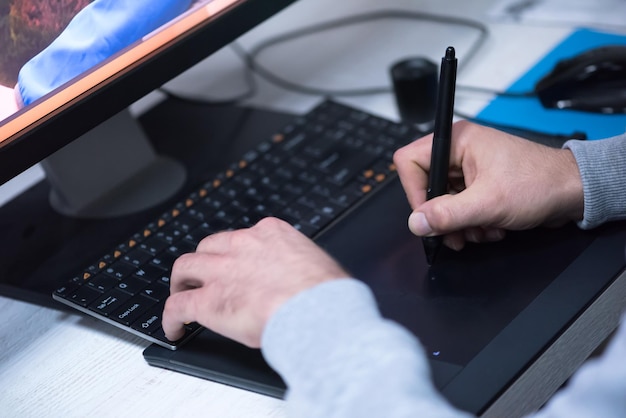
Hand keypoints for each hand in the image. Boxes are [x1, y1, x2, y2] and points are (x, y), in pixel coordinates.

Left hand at [162, 217, 348, 347]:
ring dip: (181, 282)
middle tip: (201, 278)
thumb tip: (299, 278)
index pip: (241, 238)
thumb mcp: (313, 262)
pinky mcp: (207, 302)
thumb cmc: (326, 293)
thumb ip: (296, 264)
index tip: (234, 264)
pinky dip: (171, 318)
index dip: (234, 254)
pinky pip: (177, 306)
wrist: (318, 310)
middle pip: (208, 247)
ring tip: (181, 295)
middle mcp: (241, 246)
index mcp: (269, 233)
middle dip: (203, 262)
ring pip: (184, 267)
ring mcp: (221, 272)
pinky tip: (174, 328)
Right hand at [393, 121, 583, 249]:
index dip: (414, 191)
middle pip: (426, 186)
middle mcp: (459, 151)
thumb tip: (416, 223)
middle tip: (455, 234)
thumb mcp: (488, 203)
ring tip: (480, 231)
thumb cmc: (540, 183)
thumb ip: (447, 214)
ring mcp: (469, 168)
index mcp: (457, 141)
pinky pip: (459, 207)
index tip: (427, 216)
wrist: (574, 191)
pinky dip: (470, 223)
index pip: (410, 162)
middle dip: (441, 216)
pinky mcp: (478, 184)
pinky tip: (490, 228)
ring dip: (458, 224)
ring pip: (442, 201)